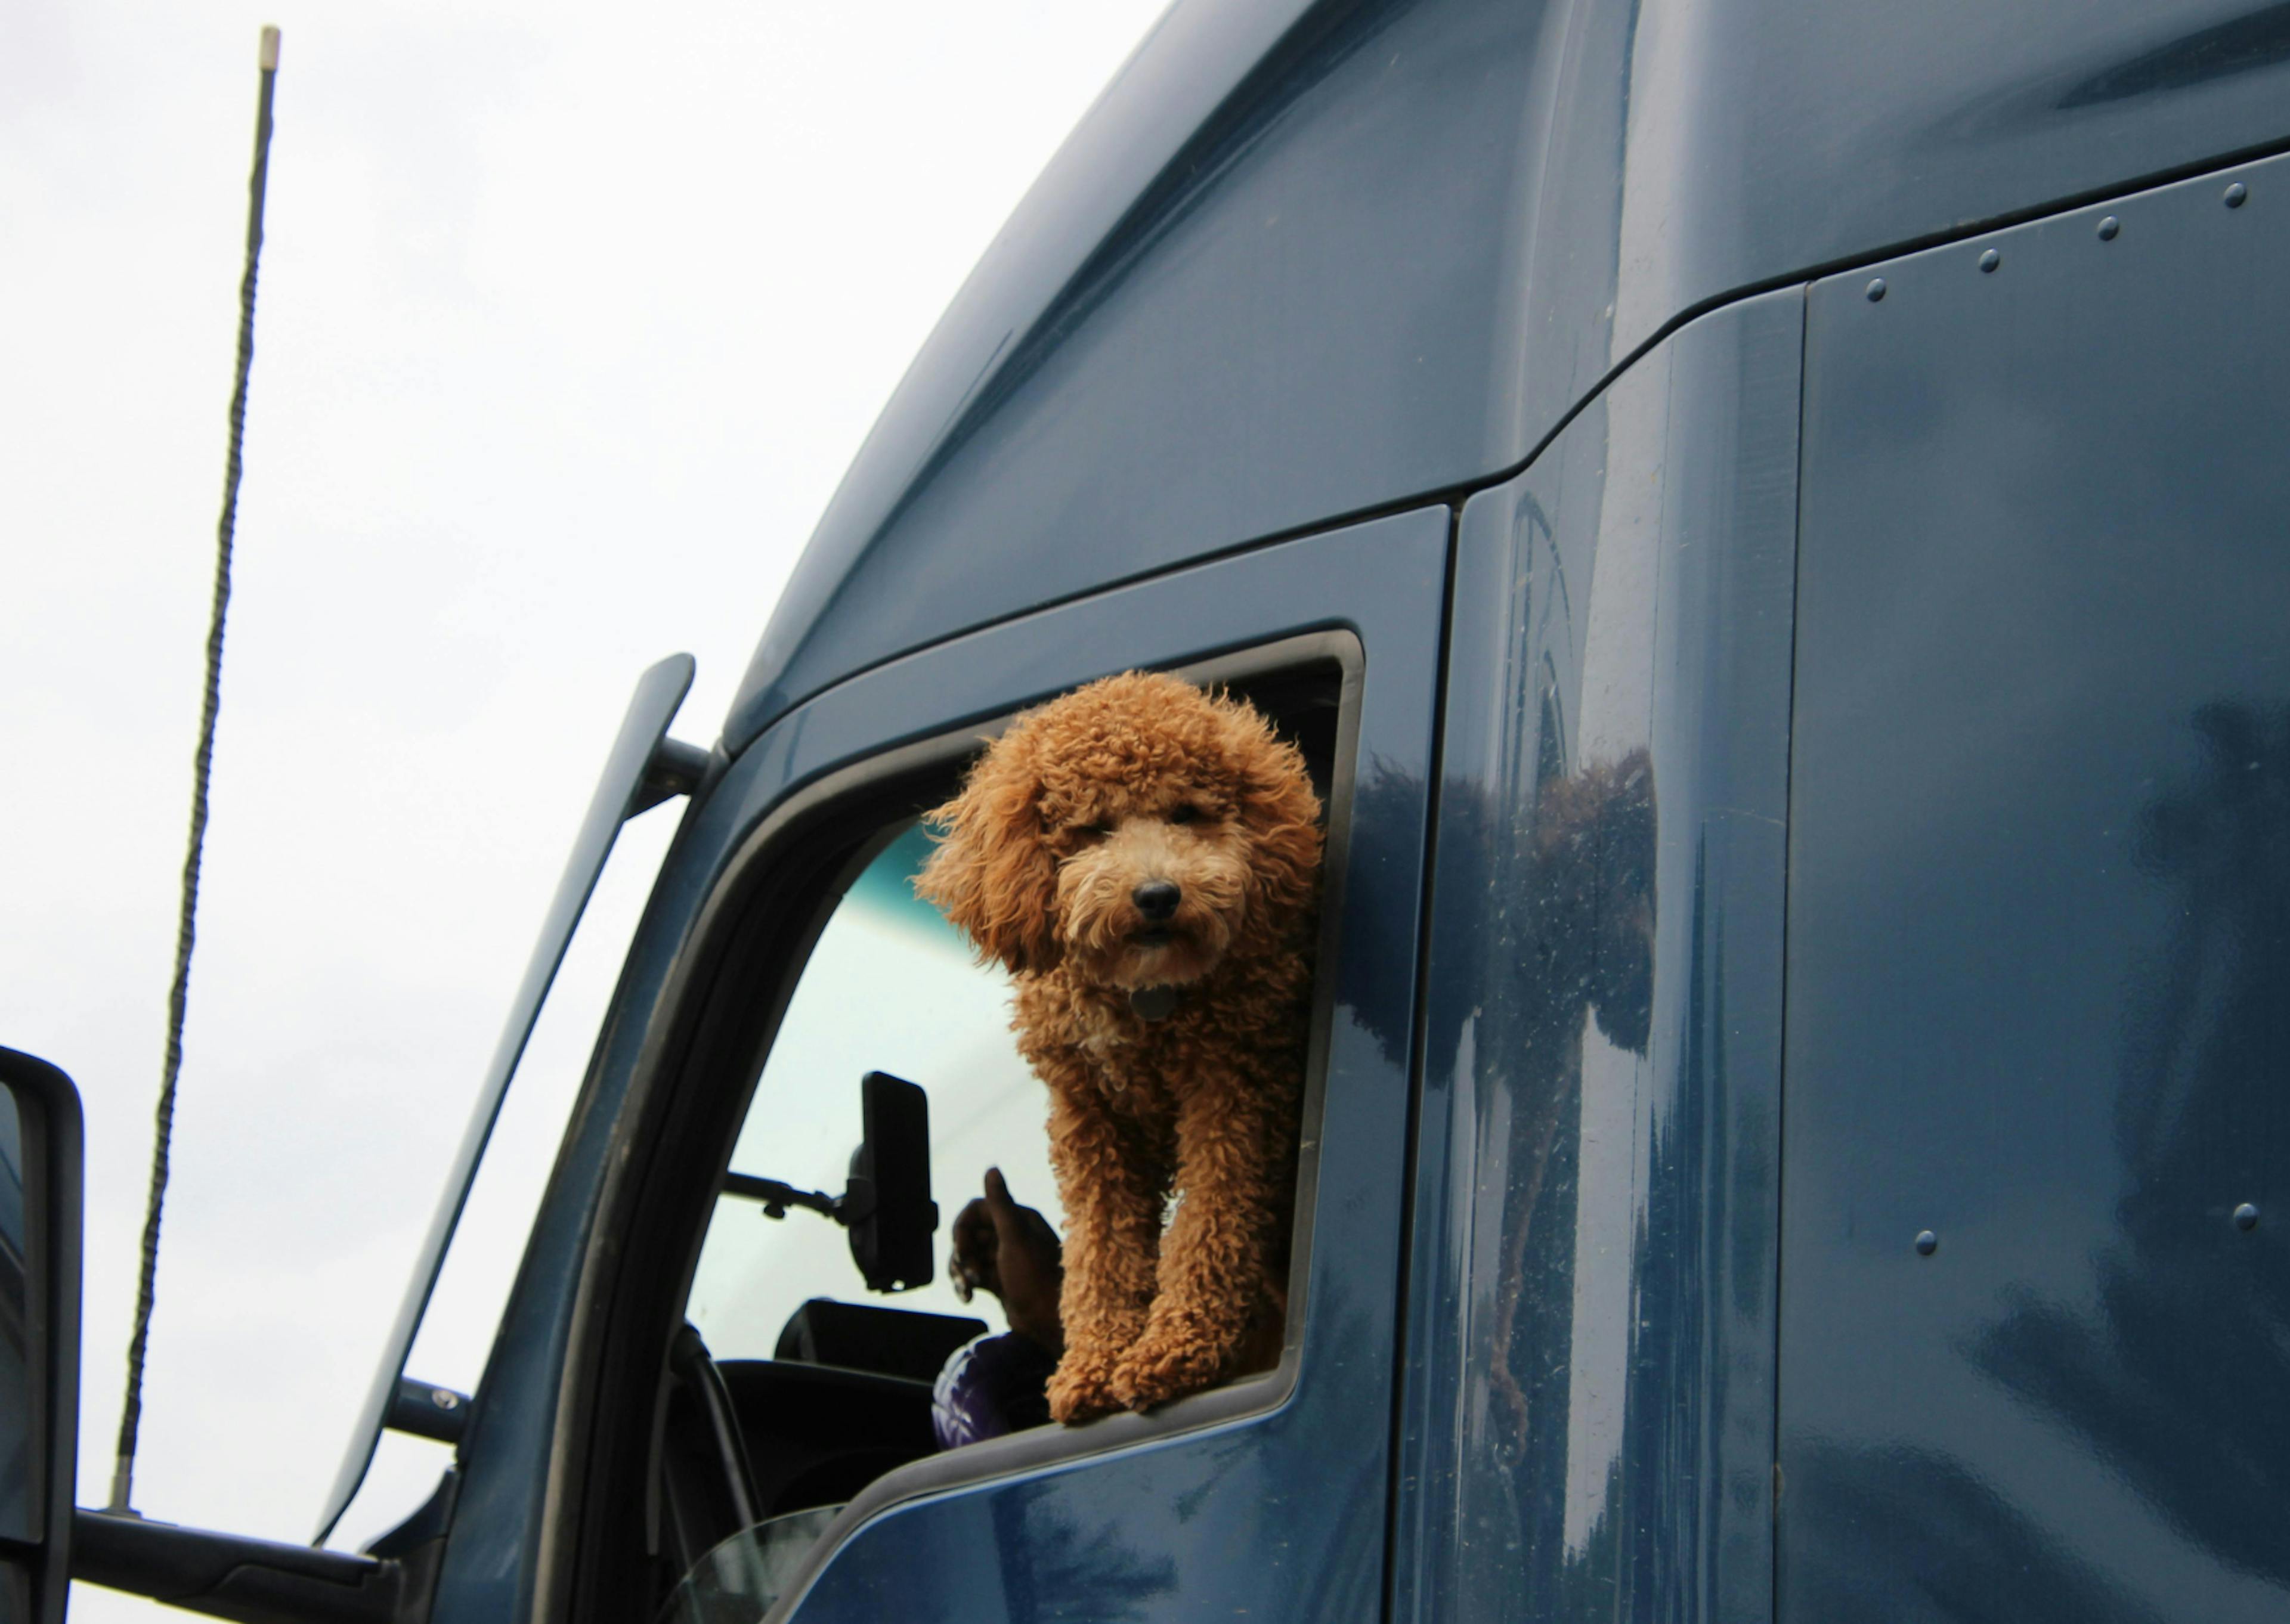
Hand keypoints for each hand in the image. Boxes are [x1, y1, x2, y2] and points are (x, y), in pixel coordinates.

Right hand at [948, 1167, 1064, 1354]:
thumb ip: (1000, 1204)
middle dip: (963, 1255)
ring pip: (968, 1256)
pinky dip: (966, 1284)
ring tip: (970, 1289)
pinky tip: (968, 1297)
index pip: (976, 1210)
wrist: (1050, 1323)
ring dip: (962, 1272)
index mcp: (1019, 1218)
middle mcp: (1011, 1235)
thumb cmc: (1036, 1278)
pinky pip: (972, 1274)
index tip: (961, 1249)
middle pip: (969, 1234)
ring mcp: (1003, 1259)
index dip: (962, 1229)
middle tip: (971, 1275)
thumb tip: (991, 1167)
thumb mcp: (1015, 1239)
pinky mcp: (998, 1280)